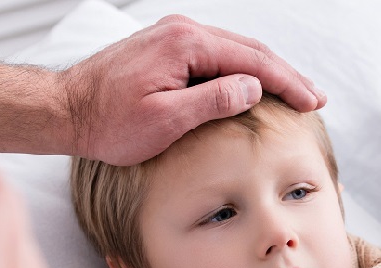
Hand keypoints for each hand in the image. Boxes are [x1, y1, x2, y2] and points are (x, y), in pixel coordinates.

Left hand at [60, 14, 325, 165]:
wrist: (65, 110)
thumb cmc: (108, 122)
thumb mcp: (164, 121)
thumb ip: (212, 101)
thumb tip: (254, 87)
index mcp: (185, 44)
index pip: (252, 61)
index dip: (287, 82)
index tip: (312, 103)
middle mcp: (182, 31)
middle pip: (249, 50)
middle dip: (285, 75)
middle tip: (315, 98)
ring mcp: (173, 37)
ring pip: (234, 51)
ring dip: (266, 72)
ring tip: (294, 92)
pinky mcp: (166, 48)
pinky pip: (215, 55)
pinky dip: (242, 69)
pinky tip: (254, 85)